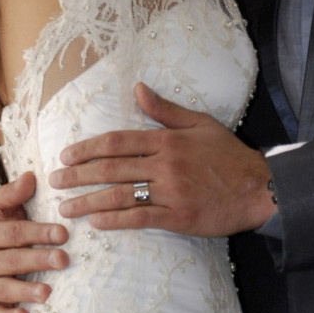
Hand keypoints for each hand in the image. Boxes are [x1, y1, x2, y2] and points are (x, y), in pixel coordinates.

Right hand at [0, 172, 68, 312]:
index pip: (15, 232)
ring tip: (47, 292)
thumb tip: (31, 176)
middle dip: (39, 260)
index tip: (63, 233)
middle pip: (13, 260)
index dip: (39, 232)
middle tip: (63, 260)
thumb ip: (14, 193)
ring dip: (26, 291)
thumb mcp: (1, 207)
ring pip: (4, 288)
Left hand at [50, 83, 274, 235]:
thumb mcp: (200, 123)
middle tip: (55, 182)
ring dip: (88, 202)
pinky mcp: (179, 217)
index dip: (88, 148)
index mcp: (168, 140)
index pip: (118, 141)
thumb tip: (137, 89)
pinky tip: (96, 223)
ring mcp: (171, 191)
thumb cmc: (228, 155)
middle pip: (112, 168)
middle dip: (78, 176)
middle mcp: (165, 164)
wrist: (258, 187)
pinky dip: (115, 221)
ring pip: (120, 195)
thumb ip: (165, 110)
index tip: (66, 155)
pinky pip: (140, 218)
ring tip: (66, 208)